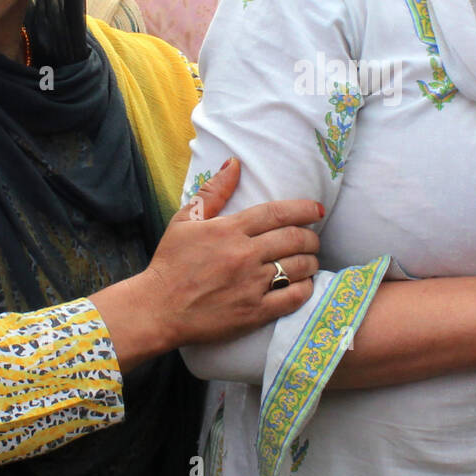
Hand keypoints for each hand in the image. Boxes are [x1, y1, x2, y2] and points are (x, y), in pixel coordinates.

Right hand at [93, 158, 319, 364]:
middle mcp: (244, 255)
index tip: (317, 210)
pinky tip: (305, 284)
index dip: (303, 209)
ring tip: (310, 260)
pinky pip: (293, 297)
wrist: (157, 309)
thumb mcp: (185, 220)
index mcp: (230, 230)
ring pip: (298, 267)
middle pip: (294, 238)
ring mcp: (251, 284)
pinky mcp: (254, 312)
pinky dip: (306, 288)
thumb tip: (235, 163)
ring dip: (311, 261)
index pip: (277, 213)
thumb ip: (214, 191)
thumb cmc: (171, 262)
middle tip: (313, 239)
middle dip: (311, 237)